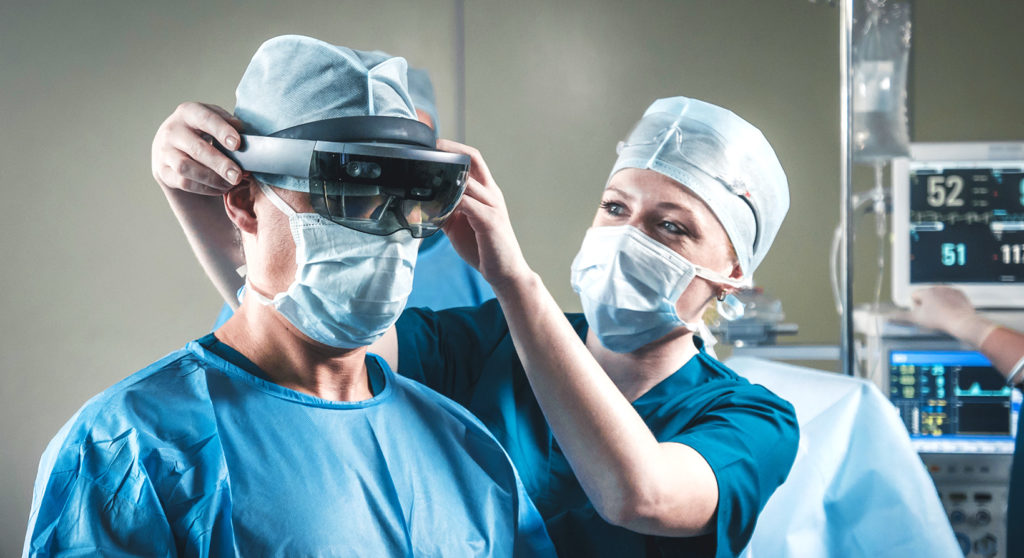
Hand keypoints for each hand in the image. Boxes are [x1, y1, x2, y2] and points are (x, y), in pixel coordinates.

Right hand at [151, 102, 243, 194]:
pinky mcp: (162, 171)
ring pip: (186, 167)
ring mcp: (164, 151)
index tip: (237, 144)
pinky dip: (205, 188)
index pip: (205, 119)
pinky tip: (220, 188)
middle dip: (220, 163)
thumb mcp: (215, 123)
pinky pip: (184, 182)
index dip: (222, 131)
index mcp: (188, 112)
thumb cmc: (204, 134)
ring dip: (212, 178)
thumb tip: (243, 133)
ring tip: (231, 183)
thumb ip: (229, 125)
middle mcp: (172, 130)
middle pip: (197, 148)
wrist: (176, 150)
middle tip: (237, 175)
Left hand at [437, 139, 532, 288]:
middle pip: (474, 159)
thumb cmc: (484, 247)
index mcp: (486, 191)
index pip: (472, 159)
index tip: (432, 145)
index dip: (453, 148)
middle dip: (451, 151)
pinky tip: (438, 204)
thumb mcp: (459, 224)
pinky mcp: (490, 221)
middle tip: (429, 148)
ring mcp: (493, 206)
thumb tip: (423, 202)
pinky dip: (451, 201)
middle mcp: (491, 194)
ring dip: (447, 178)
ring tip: (426, 174)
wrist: (505, 272)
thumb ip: (446, 209)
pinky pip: (467, 203)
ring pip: (469, 181)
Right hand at [910, 286, 993, 346]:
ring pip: (939, 295)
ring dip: (939, 303)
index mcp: (926, 292)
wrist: (961, 322)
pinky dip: (950, 303)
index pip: (914, 296)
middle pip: (927, 295)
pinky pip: (951, 296)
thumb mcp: (917, 319)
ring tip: (943, 314)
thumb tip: (889, 317)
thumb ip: (902, 316)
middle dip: (928, 304)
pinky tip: (951, 311)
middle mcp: (938, 288)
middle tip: (933, 316)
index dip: (916, 307)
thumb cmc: (940, 320)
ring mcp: (950, 290)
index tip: (923, 314)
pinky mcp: (960, 294)